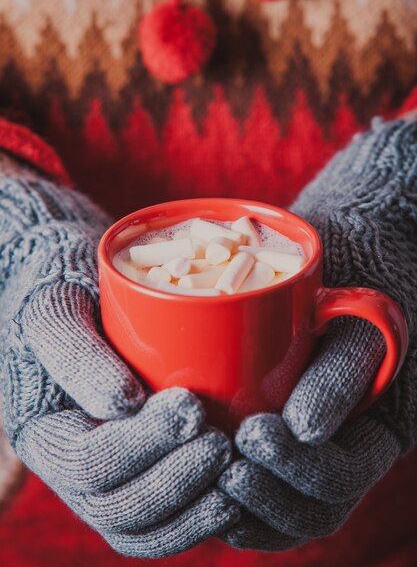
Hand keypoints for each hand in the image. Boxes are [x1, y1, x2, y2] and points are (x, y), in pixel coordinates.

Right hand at [0, 163, 238, 556]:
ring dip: (193, 512)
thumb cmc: (64, 292)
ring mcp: (110, 477)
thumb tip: (122, 405)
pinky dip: (200, 515)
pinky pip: (166, 520)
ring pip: (143, 527)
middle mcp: (74, 467)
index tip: (192, 407)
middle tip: (223, 444)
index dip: (141, 447)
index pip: (88, 464)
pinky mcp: (144, 472)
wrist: (78, 290)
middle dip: (175, 483)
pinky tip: (236, 492)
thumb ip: (74, 349)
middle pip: (118, 509)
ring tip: (237, 472)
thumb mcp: (56, 304)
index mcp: (46, 433)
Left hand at [218, 119, 416, 549]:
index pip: (341, 480)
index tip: (252, 436)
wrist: (350, 252)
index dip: (298, 474)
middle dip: (265, 498)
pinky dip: (228, 491)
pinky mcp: (278, 425)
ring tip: (204, 476)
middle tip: (224, 464)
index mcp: (375, 429)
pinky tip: (196, 480)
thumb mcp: (364, 320)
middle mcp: (344, 447)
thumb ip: (344, 369)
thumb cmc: (361, 279)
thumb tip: (303, 429)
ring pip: (280, 503)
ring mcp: (312, 441)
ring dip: (243, 505)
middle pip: (308, 507)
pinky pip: (258, 480)